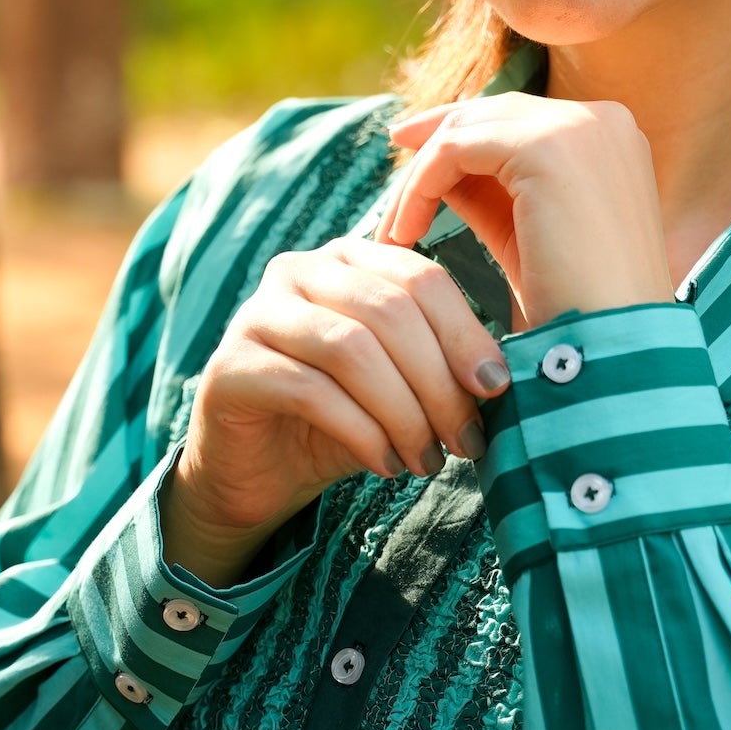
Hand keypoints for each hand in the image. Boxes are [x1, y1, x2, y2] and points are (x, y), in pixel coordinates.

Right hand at [160, 236, 510, 585]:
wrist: (257, 470)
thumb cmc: (340, 419)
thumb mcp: (399, 383)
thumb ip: (439, 364)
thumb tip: (499, 381)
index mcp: (348, 259)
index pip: (421, 278)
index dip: (465, 333)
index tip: (496, 389)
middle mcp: (299, 271)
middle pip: (390, 310)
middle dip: (439, 382)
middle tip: (466, 441)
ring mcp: (259, 313)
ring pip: (352, 349)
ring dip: (404, 412)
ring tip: (428, 460)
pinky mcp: (231, 365)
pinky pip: (311, 391)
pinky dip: (362, 433)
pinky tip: (387, 466)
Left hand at [376, 91, 672, 329]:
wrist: (612, 343)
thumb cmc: (573, 305)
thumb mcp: (526, 233)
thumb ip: (490, 190)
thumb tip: (436, 160)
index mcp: (610, 137)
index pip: (520, 117)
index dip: (464, 129)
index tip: (414, 148)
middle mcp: (602, 119)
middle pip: (493, 112)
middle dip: (436, 134)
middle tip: (393, 145)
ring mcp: (578, 127)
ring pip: (468, 128)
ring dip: (420, 176)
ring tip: (395, 230)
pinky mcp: (547, 146)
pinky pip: (456, 149)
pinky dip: (421, 187)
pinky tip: (405, 233)